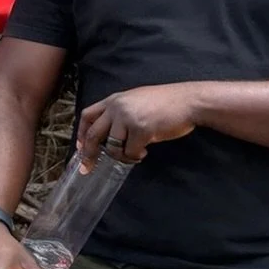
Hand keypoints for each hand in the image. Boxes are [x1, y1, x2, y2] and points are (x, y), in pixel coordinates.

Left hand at [77, 82, 201, 165]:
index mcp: (114, 100)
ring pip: (111, 147)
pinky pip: (130, 152)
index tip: (80, 148)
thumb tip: (108, 135)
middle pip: (92, 134)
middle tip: (87, 168)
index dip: (81, 133)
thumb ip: (120, 114)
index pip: (87, 116)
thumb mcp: (136, 102)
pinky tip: (145, 150)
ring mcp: (128, 118)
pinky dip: (136, 156)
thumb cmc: (165, 103)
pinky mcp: (141, 129)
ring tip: (134, 154)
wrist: (188, 101)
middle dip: (88, 154)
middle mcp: (117, 107)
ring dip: (120, 156)